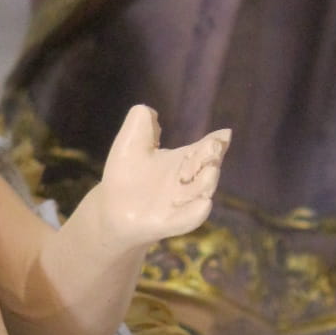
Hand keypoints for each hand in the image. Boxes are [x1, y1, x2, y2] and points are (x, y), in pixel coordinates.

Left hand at [100, 105, 229, 246]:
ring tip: (210, 172)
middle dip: (211, 158)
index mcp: (184, 159)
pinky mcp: (173, 222)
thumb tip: (150, 111)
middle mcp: (189, 181)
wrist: (112, 208)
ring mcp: (183, 203)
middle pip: (207, 168)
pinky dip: (196, 212)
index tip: (223, 135)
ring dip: (207, 184)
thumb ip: (141, 124)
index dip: (215, 142)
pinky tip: (203, 204)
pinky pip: (189, 218)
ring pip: (202, 193)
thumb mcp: (131, 142)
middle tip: (213, 148)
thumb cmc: (126, 174)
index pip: (205, 148)